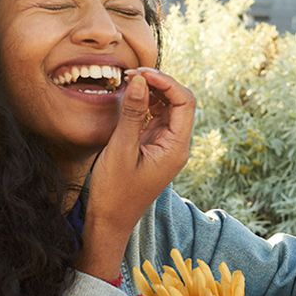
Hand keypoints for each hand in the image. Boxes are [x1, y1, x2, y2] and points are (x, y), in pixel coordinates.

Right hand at [86, 68, 195, 233]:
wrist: (110, 221)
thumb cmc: (115, 191)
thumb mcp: (120, 149)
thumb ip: (131, 113)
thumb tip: (140, 81)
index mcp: (176, 147)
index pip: (185, 101)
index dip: (166, 82)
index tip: (141, 74)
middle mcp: (177, 145)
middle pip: (179, 101)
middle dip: (159, 83)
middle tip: (132, 75)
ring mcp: (166, 145)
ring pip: (168, 107)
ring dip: (151, 92)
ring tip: (128, 83)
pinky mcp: (154, 147)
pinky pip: (155, 118)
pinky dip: (144, 104)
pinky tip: (128, 98)